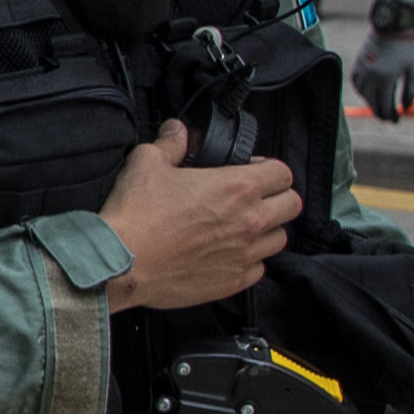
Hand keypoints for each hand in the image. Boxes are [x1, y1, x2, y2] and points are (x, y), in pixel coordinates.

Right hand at [101, 120, 298, 310]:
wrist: (120, 262)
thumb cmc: (136, 215)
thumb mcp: (147, 163)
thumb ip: (170, 144)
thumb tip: (177, 132)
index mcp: (237, 187)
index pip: (282, 173)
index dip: (268, 168)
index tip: (252, 171)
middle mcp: (250, 221)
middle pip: (292, 205)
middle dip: (277, 198)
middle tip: (254, 199)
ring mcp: (245, 253)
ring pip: (280, 239)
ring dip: (266, 230)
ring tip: (241, 228)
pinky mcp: (233, 281)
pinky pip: (259, 268)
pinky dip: (249, 260)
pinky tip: (227, 253)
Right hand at [352, 28, 413, 121]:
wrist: (393, 25)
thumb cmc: (409, 47)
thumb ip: (412, 90)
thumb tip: (408, 107)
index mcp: (386, 78)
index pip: (386, 105)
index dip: (392, 115)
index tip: (397, 119)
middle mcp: (371, 76)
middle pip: (372, 102)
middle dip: (381, 113)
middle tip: (389, 118)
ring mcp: (362, 69)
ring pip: (362, 94)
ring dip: (370, 103)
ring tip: (379, 107)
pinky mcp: (358, 62)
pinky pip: (355, 83)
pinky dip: (361, 91)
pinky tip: (369, 93)